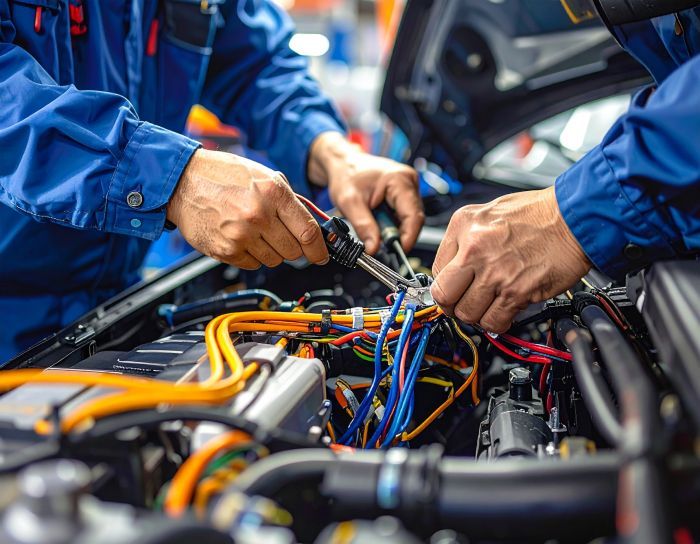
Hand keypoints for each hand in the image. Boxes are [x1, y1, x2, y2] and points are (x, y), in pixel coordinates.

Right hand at [167, 149, 327, 268]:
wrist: (182, 182)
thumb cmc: (223, 176)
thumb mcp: (264, 177)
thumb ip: (289, 202)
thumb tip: (312, 228)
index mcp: (274, 193)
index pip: (308, 232)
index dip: (319, 249)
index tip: (322, 256)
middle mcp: (259, 215)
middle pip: (293, 251)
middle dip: (293, 247)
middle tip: (280, 236)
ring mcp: (242, 235)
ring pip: (274, 260)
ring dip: (270, 250)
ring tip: (254, 230)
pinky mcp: (226, 251)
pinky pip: (253, 264)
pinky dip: (251, 255)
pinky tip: (240, 236)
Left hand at [308, 132, 423, 253]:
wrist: (343, 163)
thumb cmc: (346, 175)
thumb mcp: (349, 203)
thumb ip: (363, 226)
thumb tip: (374, 249)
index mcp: (399, 179)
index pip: (413, 215)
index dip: (408, 237)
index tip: (398, 252)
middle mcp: (409, 181)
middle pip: (414, 219)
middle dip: (399, 235)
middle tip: (380, 244)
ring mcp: (409, 187)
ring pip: (409, 219)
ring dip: (394, 229)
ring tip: (375, 227)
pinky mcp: (404, 193)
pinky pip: (404, 215)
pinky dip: (392, 224)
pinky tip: (379, 221)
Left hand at [431, 187, 590, 332]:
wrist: (574, 217)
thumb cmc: (538, 213)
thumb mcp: (488, 212)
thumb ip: (466, 238)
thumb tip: (453, 266)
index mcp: (464, 226)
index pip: (436, 270)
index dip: (446, 284)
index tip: (454, 290)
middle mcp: (474, 249)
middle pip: (444, 296)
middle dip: (451, 306)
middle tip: (462, 304)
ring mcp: (495, 273)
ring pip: (467, 314)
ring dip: (476, 316)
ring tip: (487, 306)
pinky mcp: (516, 292)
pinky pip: (494, 322)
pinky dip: (496, 323)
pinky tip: (503, 312)